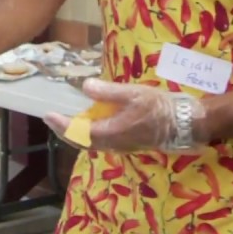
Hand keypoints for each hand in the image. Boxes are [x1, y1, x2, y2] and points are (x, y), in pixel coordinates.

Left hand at [42, 81, 205, 152]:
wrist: (185, 124)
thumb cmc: (161, 107)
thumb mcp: (135, 93)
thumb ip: (109, 92)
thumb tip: (85, 86)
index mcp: (112, 132)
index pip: (78, 131)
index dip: (61, 124)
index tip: (48, 114)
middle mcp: (114, 144)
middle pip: (81, 142)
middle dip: (65, 131)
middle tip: (52, 119)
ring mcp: (121, 146)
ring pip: (91, 144)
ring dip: (76, 134)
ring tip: (66, 121)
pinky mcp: (128, 145)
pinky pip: (101, 143)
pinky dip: (89, 136)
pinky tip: (90, 125)